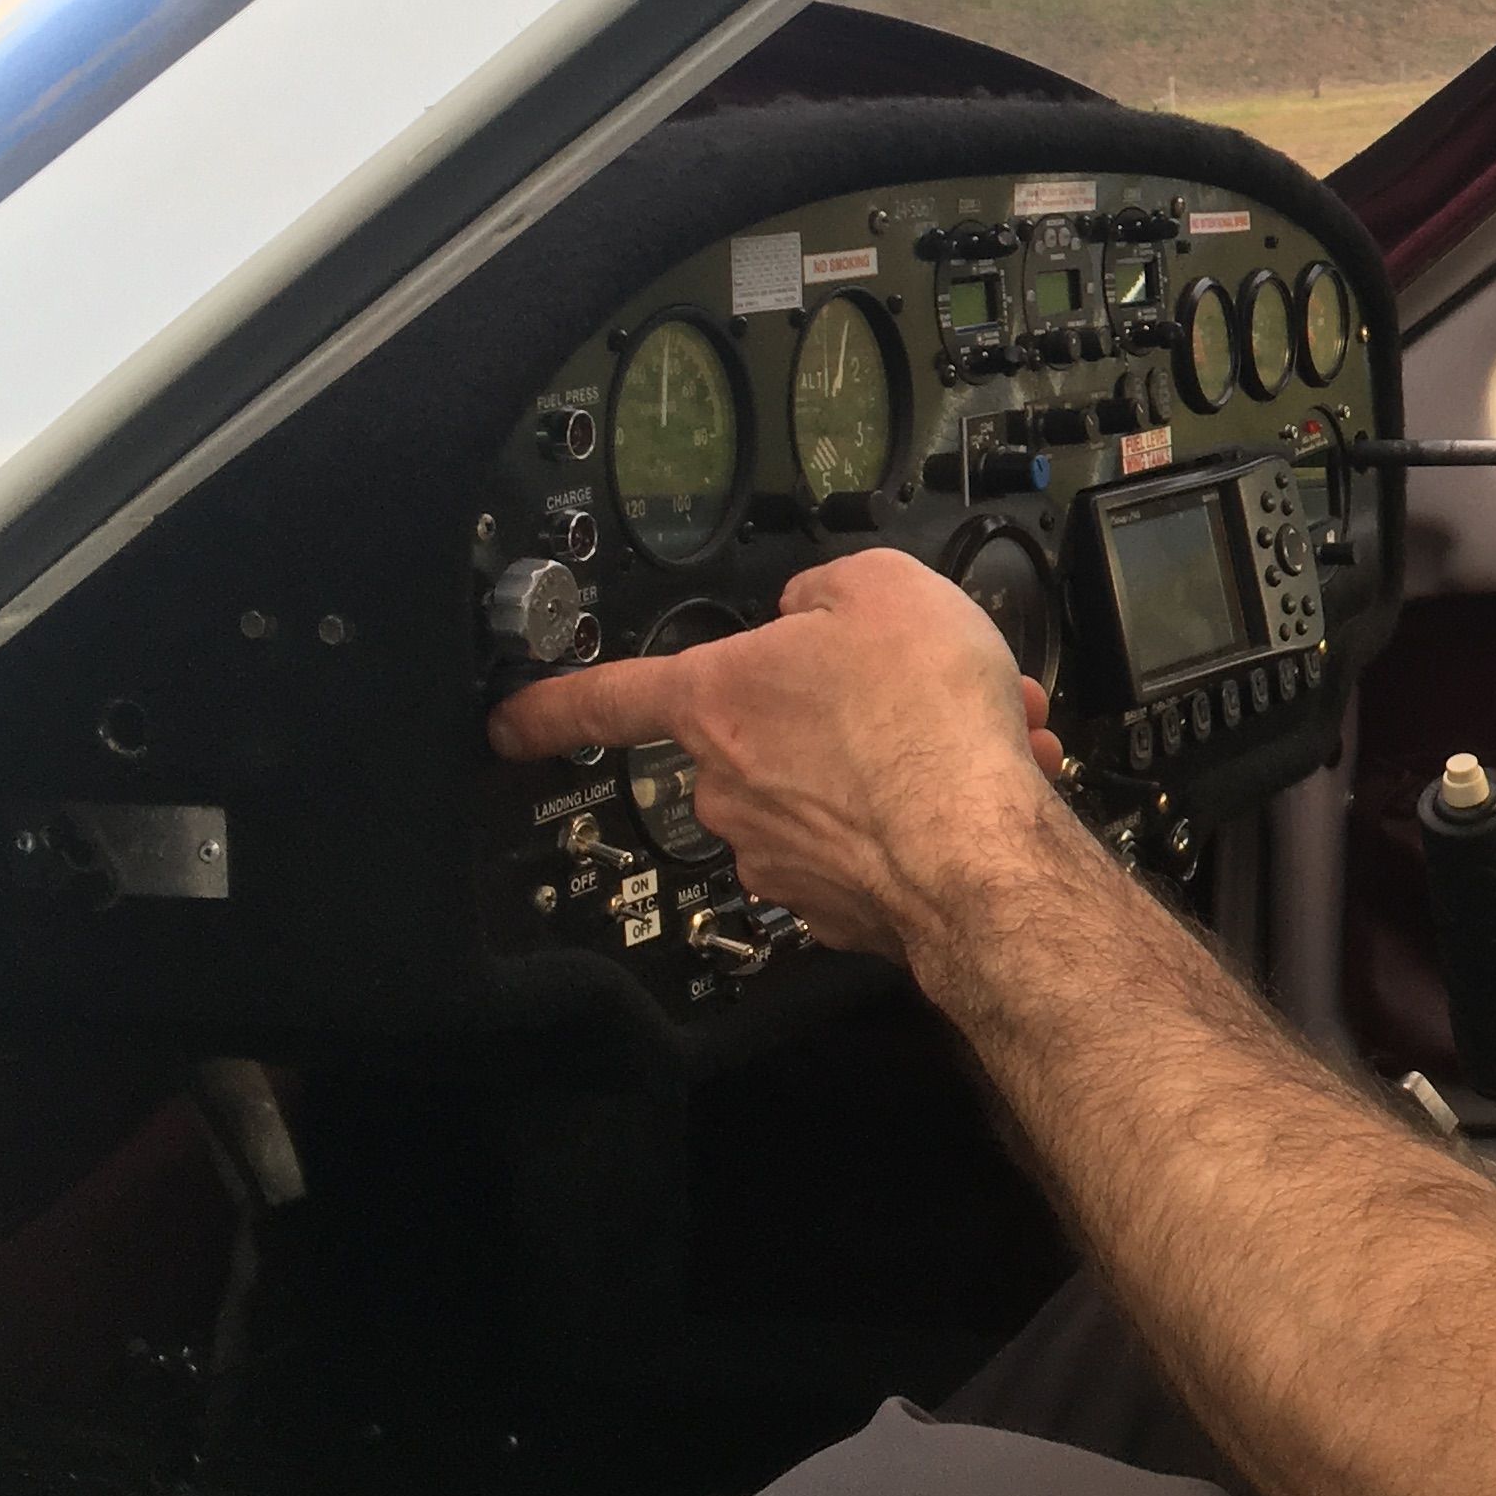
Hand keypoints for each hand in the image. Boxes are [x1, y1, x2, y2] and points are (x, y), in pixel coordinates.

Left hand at [486, 549, 1062, 957]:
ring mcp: (780, 856)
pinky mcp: (838, 908)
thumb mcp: (886, 587)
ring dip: (904, 761)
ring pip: (838, 789)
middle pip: (768, 736)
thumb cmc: (922, 716)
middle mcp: (732, 787)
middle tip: (922, 692)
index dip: (553, 706)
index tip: (510, 725)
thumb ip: (829, 589)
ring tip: (985, 738)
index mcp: (720, 700)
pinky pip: (876, 845)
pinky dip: (926, 815)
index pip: (608, 699)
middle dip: (847, 712)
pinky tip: (983, 788)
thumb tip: (815, 617)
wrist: (977, 850)